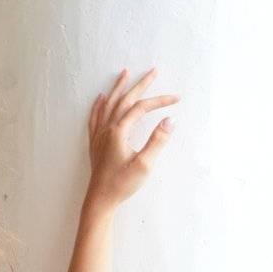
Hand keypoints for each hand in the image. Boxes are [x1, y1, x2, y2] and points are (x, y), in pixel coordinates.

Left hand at [86, 68, 179, 209]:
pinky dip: (99, 105)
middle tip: (153, 71)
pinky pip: (95, 117)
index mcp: (119, 132)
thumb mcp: (145, 164)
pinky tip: (101, 98)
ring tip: (125, 73)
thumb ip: (158, 140)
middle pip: (125, 100)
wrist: (100, 200)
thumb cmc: (122, 184)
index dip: (160, 101)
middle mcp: (107, 129)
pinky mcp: (95, 143)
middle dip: (140, 84)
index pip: (142, 108)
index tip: (177, 99)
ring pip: (109, 105)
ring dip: (119, 88)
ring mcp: (99, 135)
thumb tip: (170, 119)